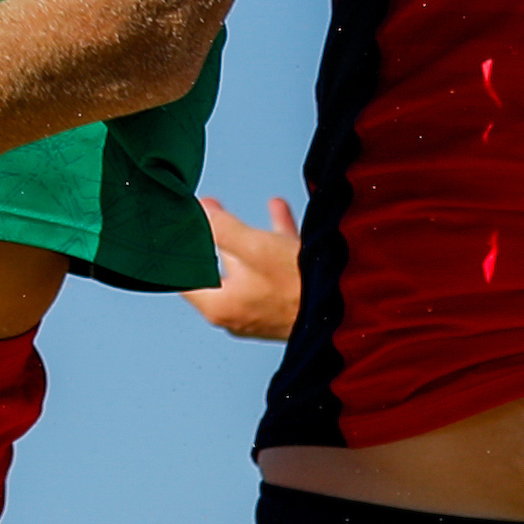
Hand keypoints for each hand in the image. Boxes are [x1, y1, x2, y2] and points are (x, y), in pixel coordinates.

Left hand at [184, 191, 300, 339]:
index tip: (174, 227)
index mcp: (220, 306)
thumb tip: (199, 212)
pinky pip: (274, 267)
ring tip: (228, 210)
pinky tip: (277, 212)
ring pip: (247, 266)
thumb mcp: (254, 247)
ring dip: (241, 235)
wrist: (349, 310)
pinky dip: (272, 241)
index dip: (178, 249)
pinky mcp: (287, 303)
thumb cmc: (299, 287)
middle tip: (201, 213)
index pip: (184, 278)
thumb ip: (222, 229)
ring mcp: (262, 309)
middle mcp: (238, 313)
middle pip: (215, 269)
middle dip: (209, 236)